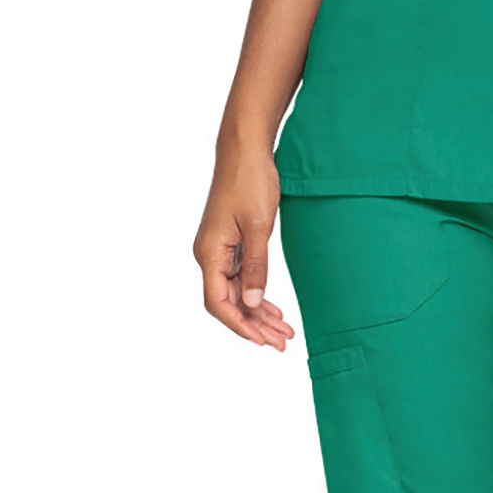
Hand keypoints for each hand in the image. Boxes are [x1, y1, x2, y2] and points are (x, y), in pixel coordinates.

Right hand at [193, 140, 295, 348]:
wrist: (245, 149)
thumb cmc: (249, 181)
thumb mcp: (258, 226)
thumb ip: (256, 266)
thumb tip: (253, 302)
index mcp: (209, 253)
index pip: (218, 303)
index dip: (240, 326)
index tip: (262, 341)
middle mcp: (209, 255)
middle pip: (228, 303)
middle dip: (254, 325)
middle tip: (282, 342)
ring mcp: (219, 250)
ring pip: (237, 292)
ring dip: (259, 313)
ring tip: (284, 331)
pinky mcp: (230, 243)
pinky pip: (241, 278)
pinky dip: (258, 294)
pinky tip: (273, 309)